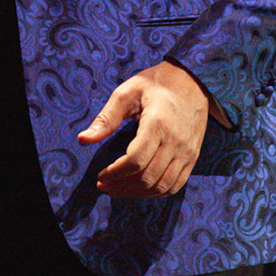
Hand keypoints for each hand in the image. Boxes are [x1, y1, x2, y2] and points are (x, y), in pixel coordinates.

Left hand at [78, 61, 208, 197]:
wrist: (192, 81)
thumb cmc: (155, 84)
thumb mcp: (127, 93)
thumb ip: (106, 118)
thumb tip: (82, 139)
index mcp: (157, 124)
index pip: (135, 161)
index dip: (115, 173)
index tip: (100, 175)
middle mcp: (175, 142)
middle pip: (147, 178)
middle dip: (121, 187)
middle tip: (104, 185)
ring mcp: (187, 152)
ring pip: (162, 187)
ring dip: (137, 193)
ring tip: (118, 189)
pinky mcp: (192, 158)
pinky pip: (175, 185)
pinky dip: (156, 192)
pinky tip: (139, 187)